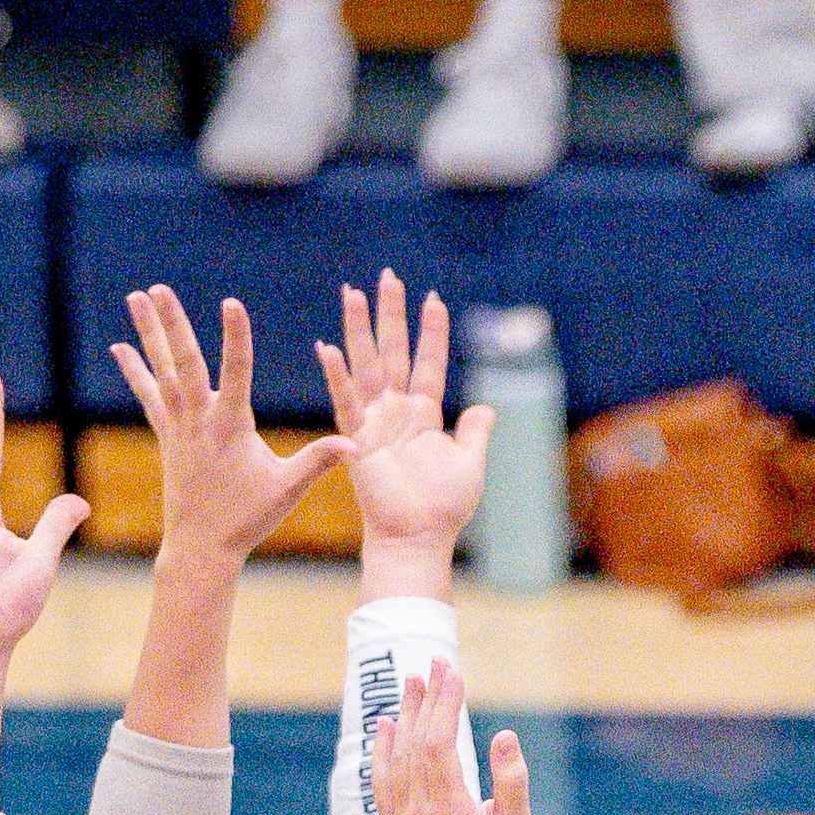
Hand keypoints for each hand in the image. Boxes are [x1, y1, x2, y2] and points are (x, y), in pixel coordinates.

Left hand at [111, 284, 346, 565]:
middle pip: (184, 363)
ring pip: (161, 370)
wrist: (202, 547)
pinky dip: (135, 370)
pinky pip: (148, 395)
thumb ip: (319, 461)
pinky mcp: (167, 435)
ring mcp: (178, 426)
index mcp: (230, 428)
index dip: (235, 337)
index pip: (236, 373)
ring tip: (136, 296)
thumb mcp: (288, 489)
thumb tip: (356, 444)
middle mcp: (199, 421)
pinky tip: (119, 346)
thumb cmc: (248, 518)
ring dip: (149, 332)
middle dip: (172, 325)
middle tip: (157, 288)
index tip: (232, 303)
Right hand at [317, 270, 498, 554]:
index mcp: (423, 414)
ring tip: (351, 292)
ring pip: (366, 365)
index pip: (427, 362)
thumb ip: (475, 433)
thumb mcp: (469, 463)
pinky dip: (337, 376)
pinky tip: (327, 348)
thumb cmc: (442, 507)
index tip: (432, 299)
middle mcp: (396, 411)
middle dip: (390, 314)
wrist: (418, 537)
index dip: (430, 332)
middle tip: (386, 277)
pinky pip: (345, 402)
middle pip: (393, 352)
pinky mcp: (357, 439)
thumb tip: (487, 408)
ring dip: (358, 329)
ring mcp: (374, 421)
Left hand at [366, 661, 531, 814]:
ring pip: (397, 756)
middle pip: (416, 742)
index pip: (440, 743)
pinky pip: (381, 780)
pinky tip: (388, 722)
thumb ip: (513, 782)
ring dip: (405, 716)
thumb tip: (505, 736)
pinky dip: (382, 749)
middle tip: (435, 663)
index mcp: (450, 812)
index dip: (445, 704)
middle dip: (427, 699)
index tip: (454, 674)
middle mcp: (418, 814)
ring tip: (413, 681)